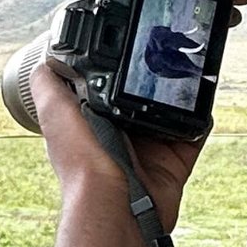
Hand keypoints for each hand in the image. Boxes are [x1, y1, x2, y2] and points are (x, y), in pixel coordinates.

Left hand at [31, 65, 204, 233]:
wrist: (114, 202)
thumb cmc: (81, 162)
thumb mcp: (54, 110)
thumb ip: (48, 83)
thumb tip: (45, 58)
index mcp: (91, 122)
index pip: (105, 87)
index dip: (114, 68)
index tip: (126, 44)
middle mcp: (119, 135)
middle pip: (141, 97)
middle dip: (151, 79)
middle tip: (161, 54)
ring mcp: (148, 150)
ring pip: (169, 112)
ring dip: (178, 95)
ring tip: (185, 69)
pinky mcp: (173, 161)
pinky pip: (192, 134)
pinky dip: (199, 119)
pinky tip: (201, 98)